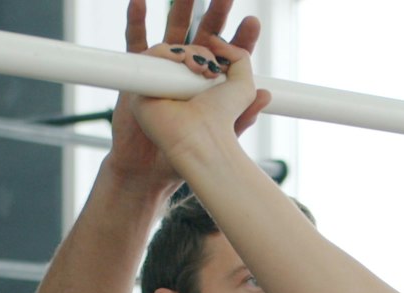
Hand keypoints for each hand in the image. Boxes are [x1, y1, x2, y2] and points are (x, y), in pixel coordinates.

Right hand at [107, 0, 267, 188]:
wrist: (162, 165)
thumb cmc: (194, 150)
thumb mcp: (230, 128)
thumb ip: (247, 110)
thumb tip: (267, 93)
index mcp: (213, 82)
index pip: (229, 54)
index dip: (241, 38)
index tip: (253, 23)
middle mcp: (190, 72)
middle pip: (203, 34)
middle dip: (215, 15)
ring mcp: (165, 70)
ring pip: (174, 33)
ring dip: (181, 10)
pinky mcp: (142, 74)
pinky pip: (136, 42)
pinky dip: (136, 20)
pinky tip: (139, 2)